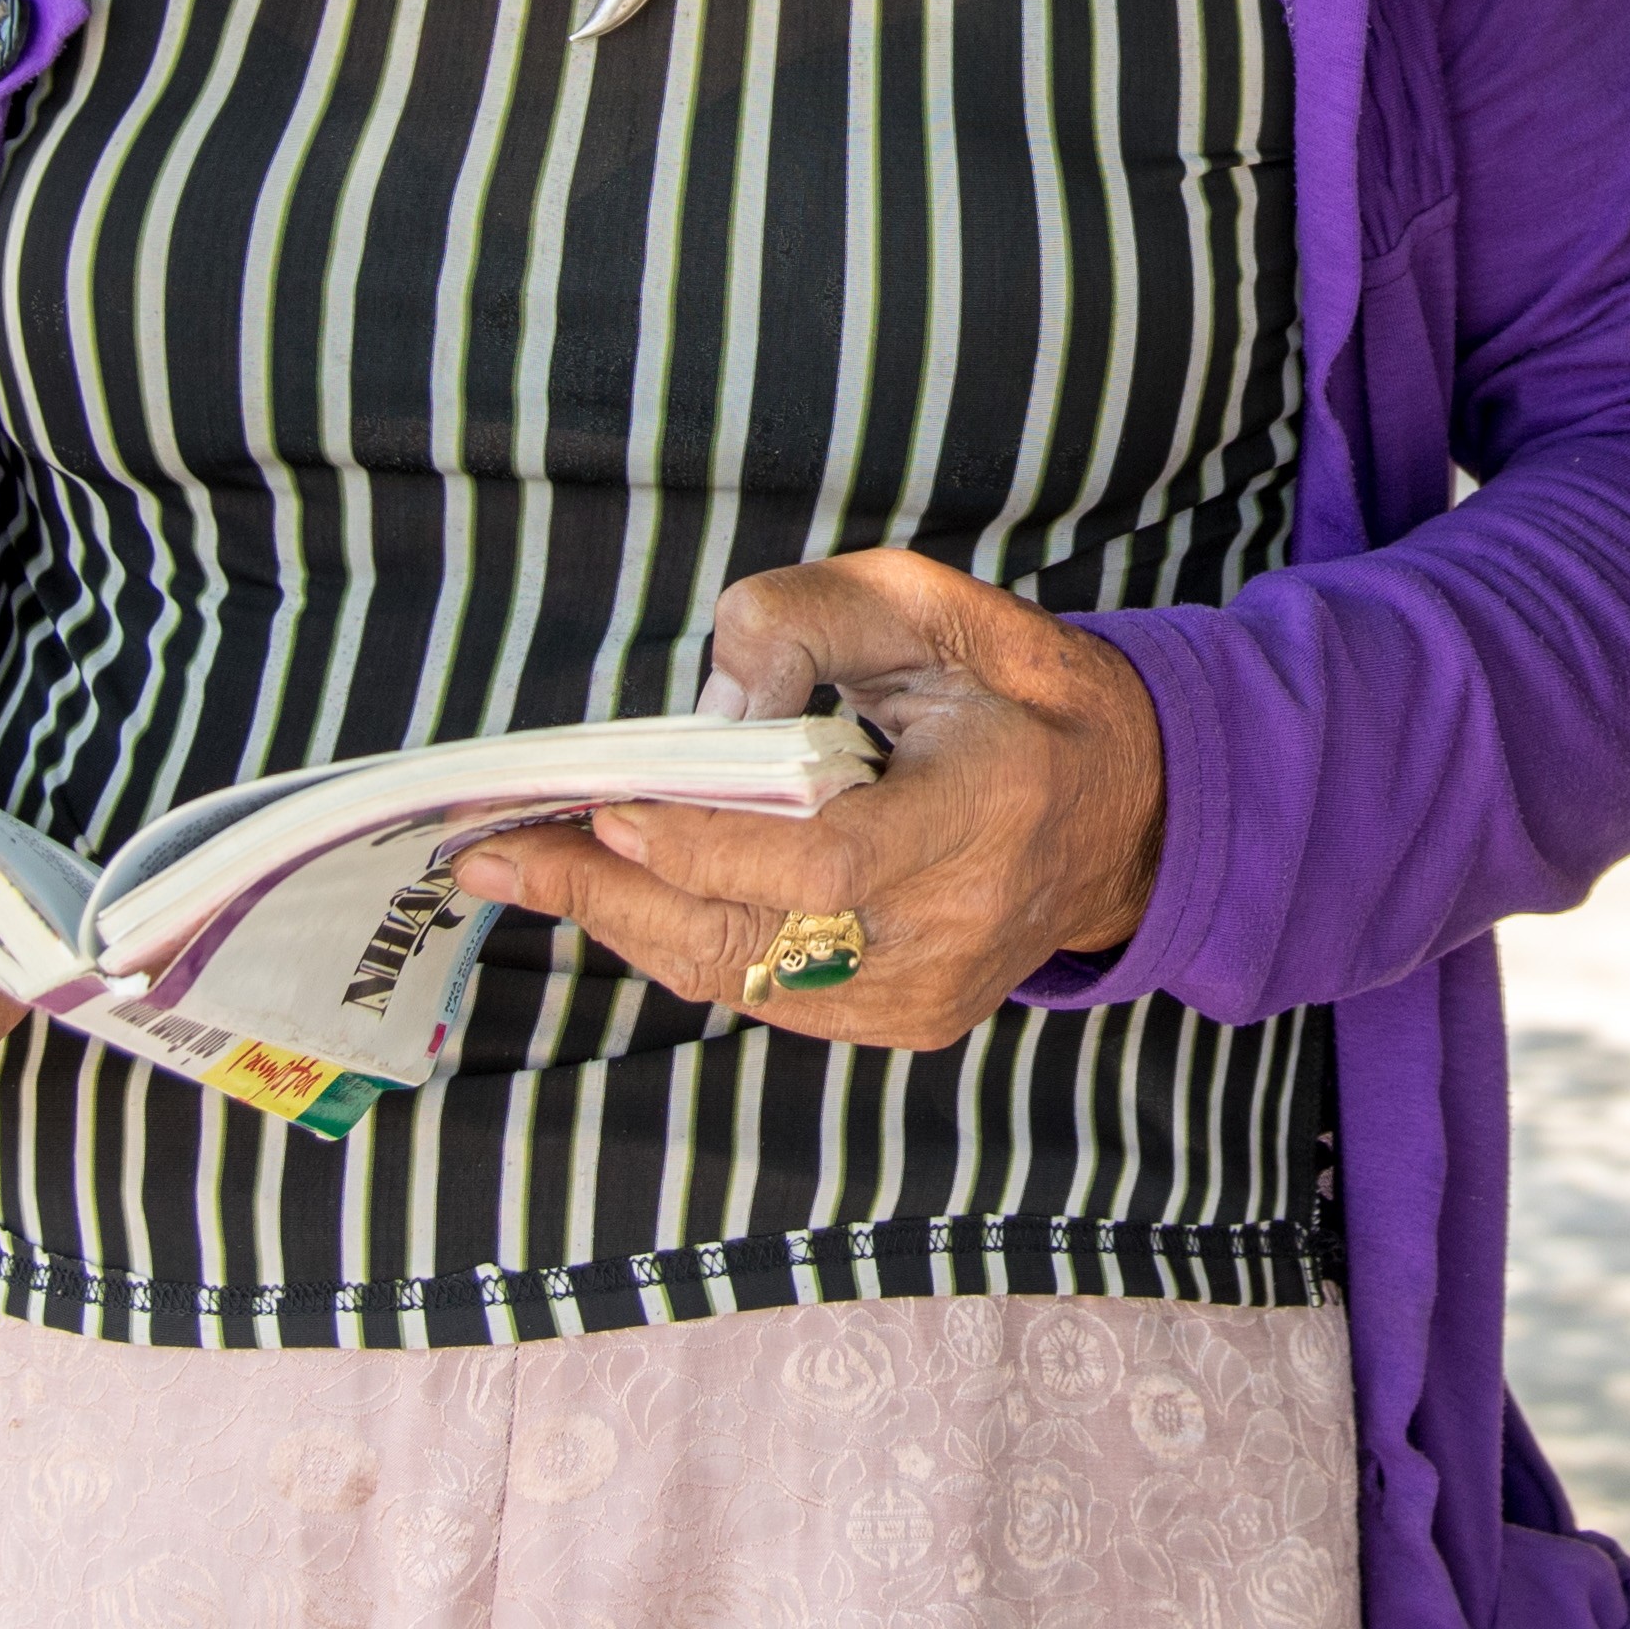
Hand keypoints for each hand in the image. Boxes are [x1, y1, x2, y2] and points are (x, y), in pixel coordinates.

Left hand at [446, 554, 1166, 1052]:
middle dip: (612, 898)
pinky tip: (621, 898)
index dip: (706, 848)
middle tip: (498, 854)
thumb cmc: (1018, 691)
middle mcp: (962, 923)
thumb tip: (710, 704)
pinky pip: (769, 995)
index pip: (827, 861)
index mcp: (987, 808)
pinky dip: (686, 944)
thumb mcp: (934, 605)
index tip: (605, 810)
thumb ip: (814, 621)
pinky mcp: (910, 1023)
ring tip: (524, 871)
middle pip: (759, 942)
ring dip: (628, 925)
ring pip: (747, 979)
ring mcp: (934, 991)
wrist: (1131, 809)